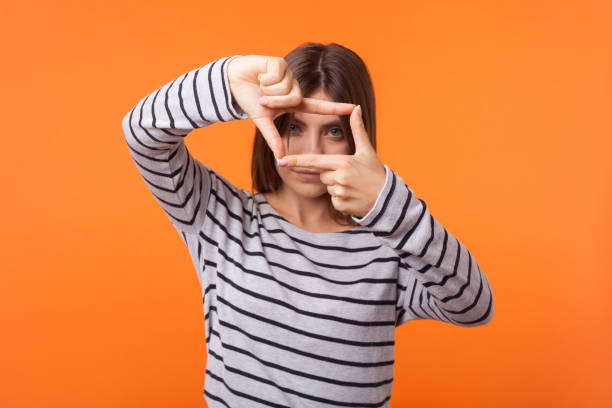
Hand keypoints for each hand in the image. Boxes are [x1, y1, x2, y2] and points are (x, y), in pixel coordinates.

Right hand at [227, 55, 355, 158]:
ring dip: (269, 90)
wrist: (233, 83)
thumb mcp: (263, 122)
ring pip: (286, 87)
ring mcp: (288, 74)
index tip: (355, 108)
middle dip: (275, 101)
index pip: (319, 106)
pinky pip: (277, 75)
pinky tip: (259, 76)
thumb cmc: (249, 101)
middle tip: (262, 99)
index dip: (337, 107)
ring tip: (260, 86)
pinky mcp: (280, 63)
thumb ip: (273, 139)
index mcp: (294, 102)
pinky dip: (264, 79)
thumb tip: (281, 159)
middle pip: (295, 98)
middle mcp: (294, 88)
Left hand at [277, 105, 386, 217]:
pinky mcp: (341, 205)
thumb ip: (358, 129)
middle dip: (331, 174)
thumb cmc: (376, 173)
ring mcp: (340, 193)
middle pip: (321, 175)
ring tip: (353, 186)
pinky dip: (341, 198)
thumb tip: (356, 108)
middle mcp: (339, 178)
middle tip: (349, 175)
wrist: (388, 199)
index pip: (314, 161)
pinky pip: (332, 200)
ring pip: (327, 187)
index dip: (296, 161)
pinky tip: (353, 196)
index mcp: (343, 163)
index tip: (281, 160)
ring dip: (336, 187)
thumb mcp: (367, 150)